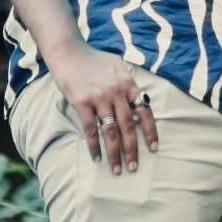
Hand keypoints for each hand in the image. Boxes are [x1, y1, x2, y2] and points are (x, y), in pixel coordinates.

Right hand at [51, 45, 159, 171]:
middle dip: (132, 150)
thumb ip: (128, 84)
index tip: (154, 148)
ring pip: (111, 132)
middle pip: (129, 127)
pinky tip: (96, 158)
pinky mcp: (82, 103)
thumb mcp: (117, 67)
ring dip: (115, 153)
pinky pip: (90, 130)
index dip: (150, 131)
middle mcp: (116, 92)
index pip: (145, 111)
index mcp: (128, 83)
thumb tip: (139, 102)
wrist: (68, 51)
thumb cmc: (93, 59)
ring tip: (117, 170)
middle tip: (134, 168)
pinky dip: (94, 146)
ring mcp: (99, 98)